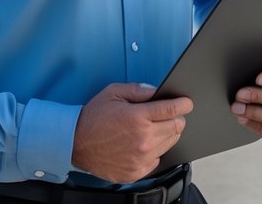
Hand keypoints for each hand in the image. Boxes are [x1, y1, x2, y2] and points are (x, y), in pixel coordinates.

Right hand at [71, 83, 192, 183]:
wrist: (75, 143)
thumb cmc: (93, 117)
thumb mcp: (114, 93)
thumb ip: (139, 90)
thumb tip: (158, 91)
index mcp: (138, 118)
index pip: (173, 110)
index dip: (183, 104)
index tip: (187, 103)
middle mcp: (143, 139)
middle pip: (177, 127)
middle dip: (176, 118)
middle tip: (168, 115)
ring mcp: (141, 158)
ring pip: (170, 143)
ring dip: (166, 134)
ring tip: (152, 128)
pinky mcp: (137, 171)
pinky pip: (158, 159)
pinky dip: (155, 150)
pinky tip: (143, 144)